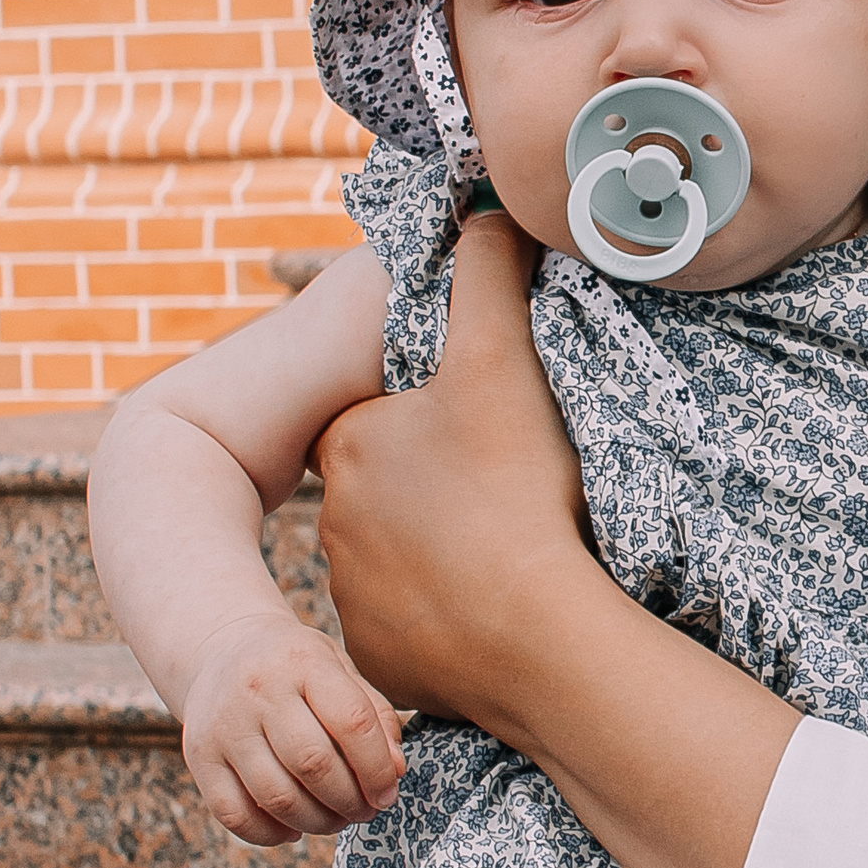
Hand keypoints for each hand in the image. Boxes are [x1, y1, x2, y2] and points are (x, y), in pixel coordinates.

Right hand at [179, 608, 404, 845]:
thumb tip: (395, 773)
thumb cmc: (296, 667)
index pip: (352, 722)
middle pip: (313, 764)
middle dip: (349, 801)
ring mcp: (223, 725)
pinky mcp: (198, 756)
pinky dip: (270, 834)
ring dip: (316, 823)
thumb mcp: (340, 670)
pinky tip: (292, 828)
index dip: (377, 769)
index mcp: (303, 661)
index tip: (387, 794)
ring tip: (334, 821)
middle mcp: (258, 689)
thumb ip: (375, 718)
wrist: (222, 649)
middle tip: (363, 811)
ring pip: (276, 797)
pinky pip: (235, 814)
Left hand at [313, 213, 586, 731]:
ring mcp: (354, 596)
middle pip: (390, 489)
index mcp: (351, 446)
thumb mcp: (505, 360)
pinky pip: (413, 625)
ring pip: (399, 558)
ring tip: (509, 551)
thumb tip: (487, 212)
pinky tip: (497, 606)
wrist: (533, 636)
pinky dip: (447, 616)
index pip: (380, 418)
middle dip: (436, 487)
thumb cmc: (518, 492)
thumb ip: (489, 274)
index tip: (483, 429)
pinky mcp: (381, 655)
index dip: (434, 417)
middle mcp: (333, 521)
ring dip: (442, 552)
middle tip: (507, 489)